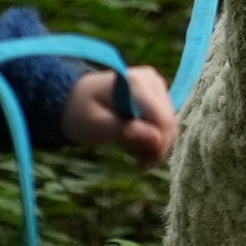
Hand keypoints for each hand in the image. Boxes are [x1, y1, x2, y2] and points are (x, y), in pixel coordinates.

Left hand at [62, 65, 177, 168]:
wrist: (75, 100)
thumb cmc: (81, 113)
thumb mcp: (96, 126)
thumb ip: (124, 131)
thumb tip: (157, 138)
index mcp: (135, 84)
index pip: (162, 120)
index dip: (155, 147)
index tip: (136, 165)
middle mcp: (151, 80)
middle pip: (169, 125)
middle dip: (153, 149)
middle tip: (130, 159)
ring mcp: (157, 85)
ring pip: (170, 127)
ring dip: (151, 145)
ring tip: (126, 145)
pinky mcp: (159, 94)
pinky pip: (166, 124)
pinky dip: (152, 139)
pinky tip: (133, 140)